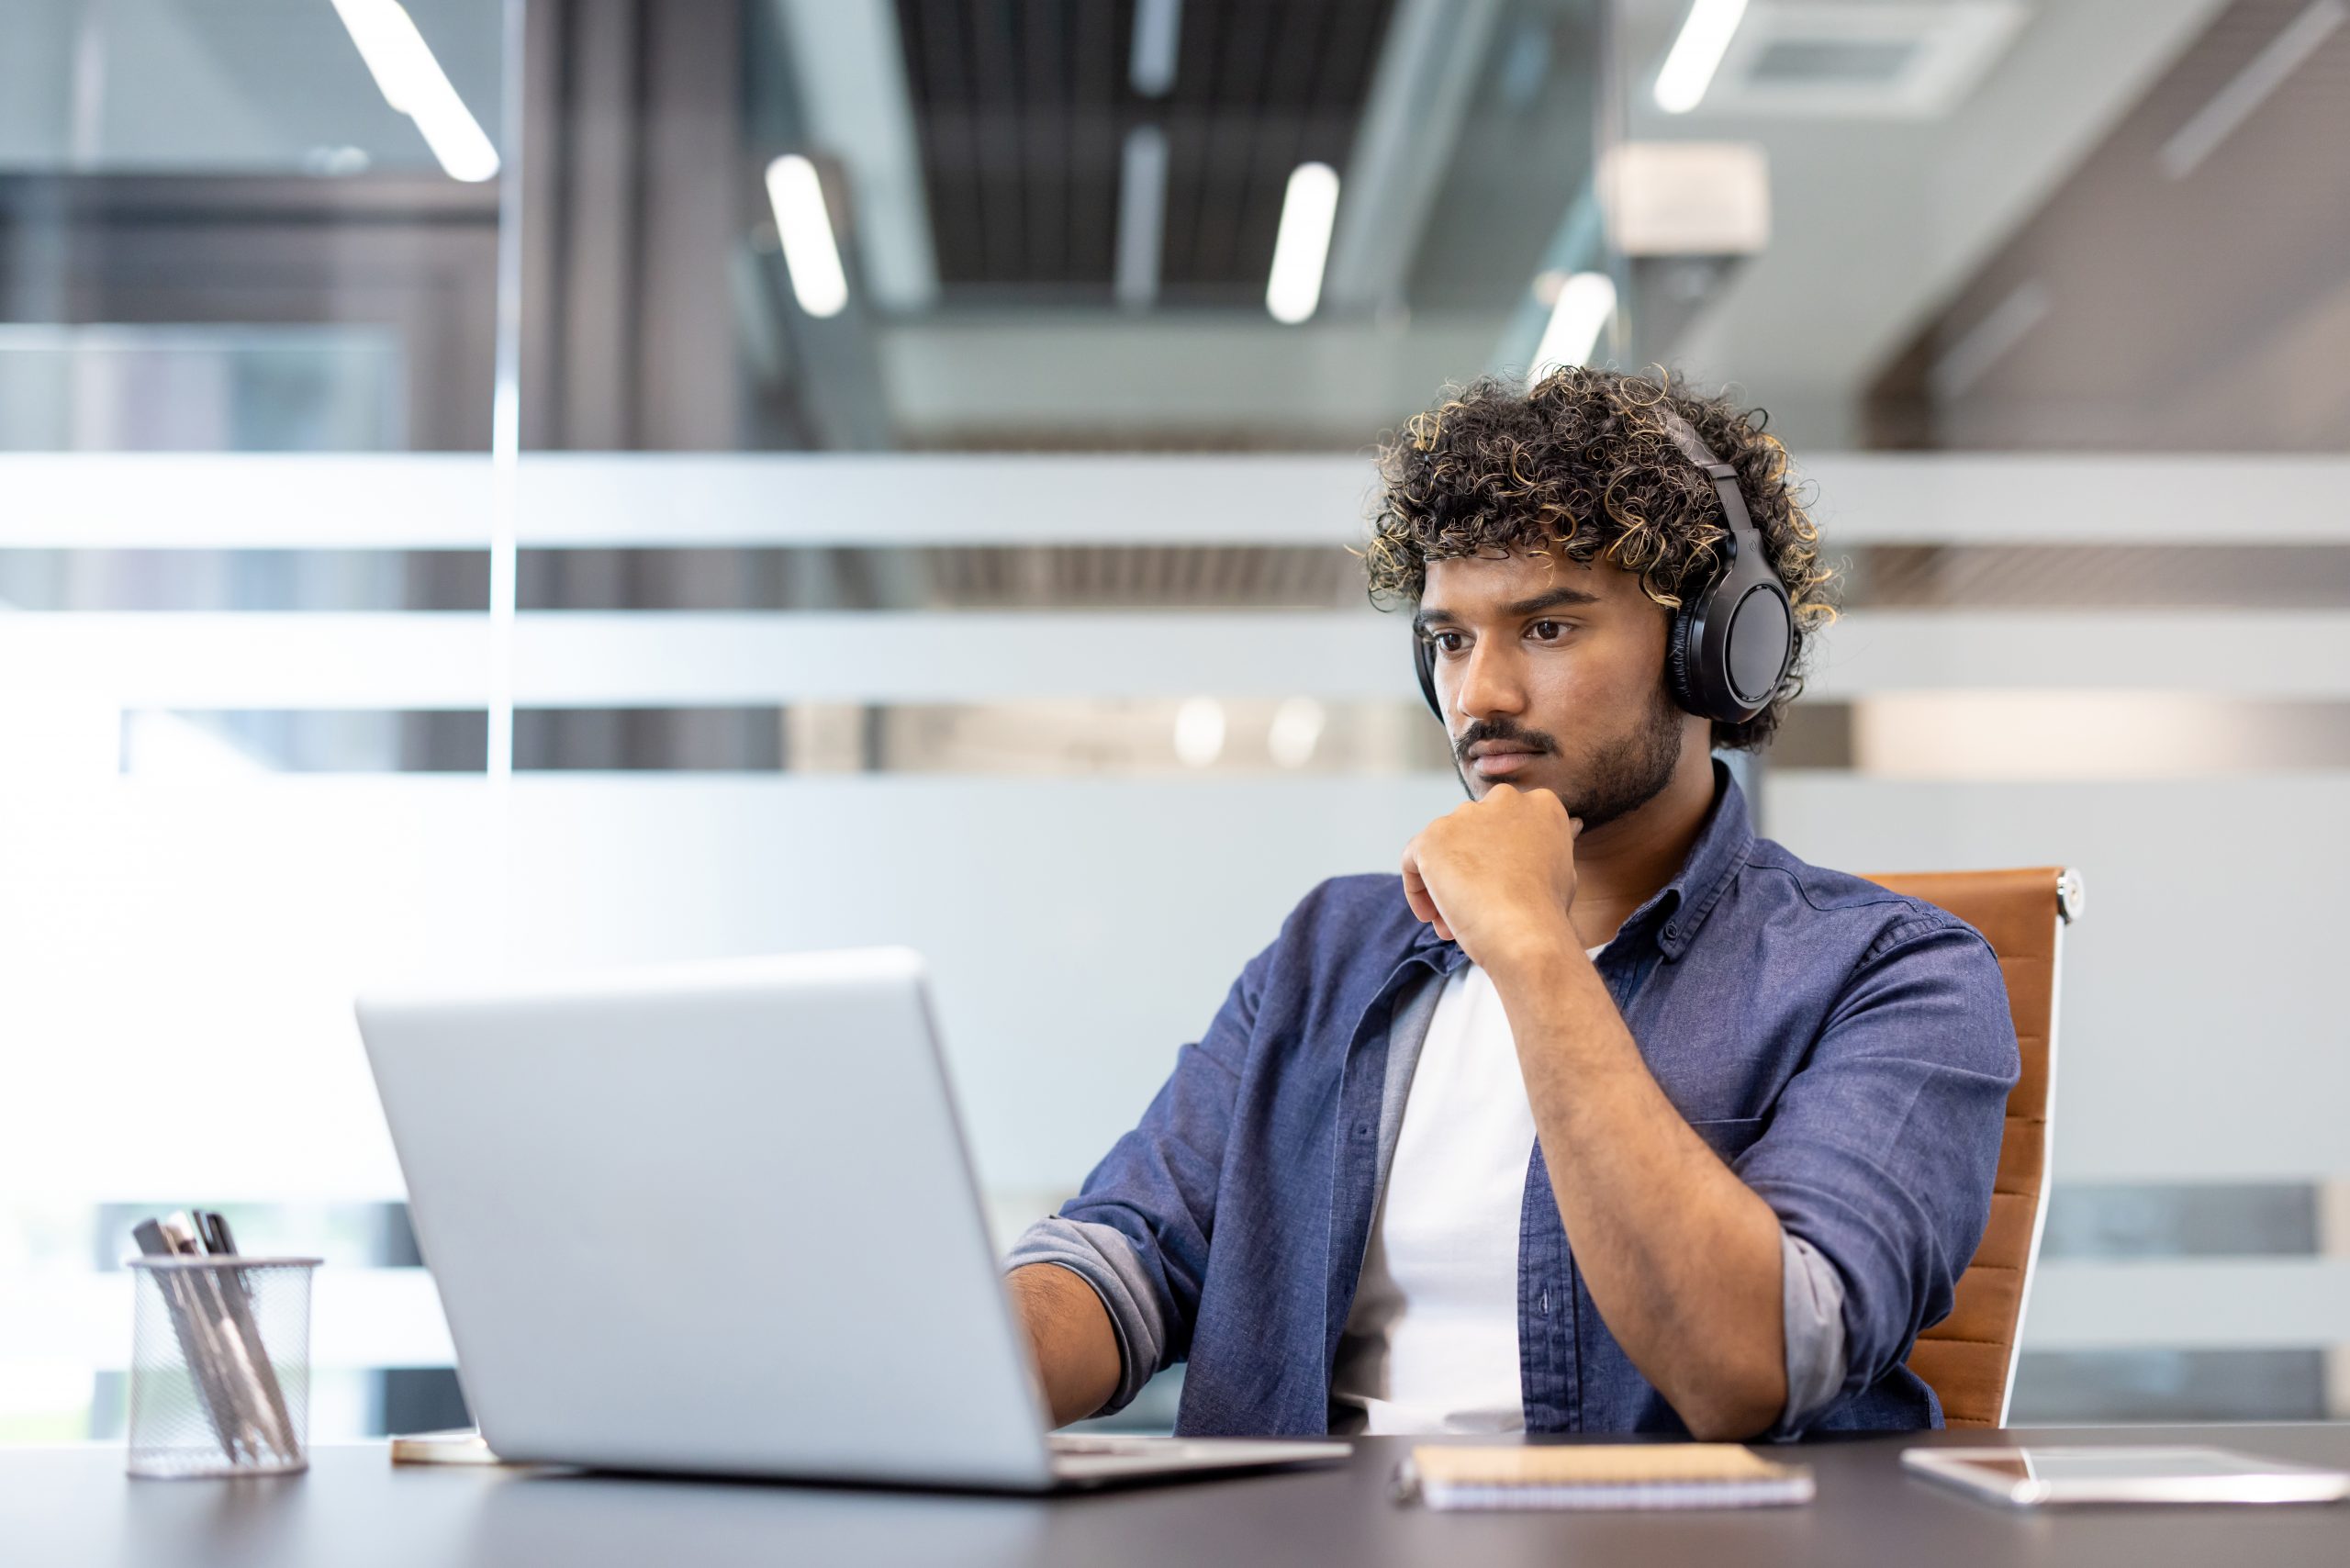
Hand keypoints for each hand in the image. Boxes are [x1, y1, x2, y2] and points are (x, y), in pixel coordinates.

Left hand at [1400, 784, 1582, 972]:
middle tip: (1476, 909)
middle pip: (1473, 835)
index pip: (1506, 827)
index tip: (1503, 889)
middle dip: (1471, 872)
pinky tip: (1432, 916)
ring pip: (1444, 849)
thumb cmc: (1548, 913)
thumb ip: (1550, 846)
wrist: (1524, 933)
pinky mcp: (1432, 837)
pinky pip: (1413, 861)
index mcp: (1541, 805)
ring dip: (1446, 884)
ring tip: (1455, 924)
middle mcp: (1503, 799)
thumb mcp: (1564, 871)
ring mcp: (1465, 815)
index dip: (1500, 862)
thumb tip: (1569, 826)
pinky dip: (1418, 889)